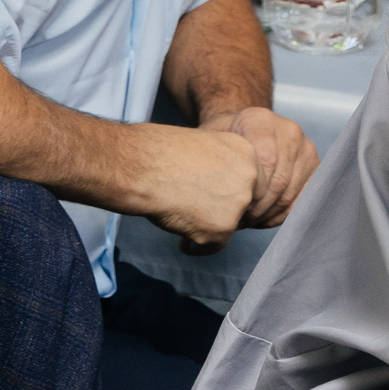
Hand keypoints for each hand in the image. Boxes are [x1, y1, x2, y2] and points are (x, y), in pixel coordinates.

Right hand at [139, 124, 257, 251]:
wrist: (136, 166)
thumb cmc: (153, 150)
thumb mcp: (198, 143)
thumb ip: (217, 164)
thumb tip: (215, 184)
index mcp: (244, 151)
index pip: (252, 180)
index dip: (229, 190)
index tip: (211, 194)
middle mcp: (248, 178)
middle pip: (244, 204)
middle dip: (224, 210)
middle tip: (198, 208)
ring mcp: (236, 205)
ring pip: (229, 225)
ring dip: (208, 226)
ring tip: (180, 220)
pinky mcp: (221, 229)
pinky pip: (212, 246)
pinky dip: (195, 245)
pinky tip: (181, 240)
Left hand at [207, 104, 318, 225]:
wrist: (244, 127)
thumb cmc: (223, 136)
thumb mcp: (211, 137)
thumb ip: (213, 157)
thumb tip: (210, 197)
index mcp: (261, 119)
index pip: (264, 161)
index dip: (249, 190)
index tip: (230, 205)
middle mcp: (289, 131)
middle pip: (279, 181)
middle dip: (258, 208)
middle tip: (237, 221)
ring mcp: (306, 149)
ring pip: (291, 194)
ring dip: (268, 214)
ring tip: (247, 221)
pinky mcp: (316, 167)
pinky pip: (302, 199)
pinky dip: (282, 214)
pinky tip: (263, 219)